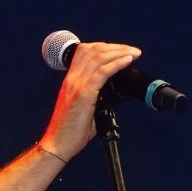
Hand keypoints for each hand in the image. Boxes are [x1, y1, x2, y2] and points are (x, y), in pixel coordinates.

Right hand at [40, 42, 140, 160]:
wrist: (58, 143)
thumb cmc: (69, 131)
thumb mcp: (83, 108)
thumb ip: (96, 98)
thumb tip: (113, 97)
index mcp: (70, 80)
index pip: (84, 51)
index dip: (103, 46)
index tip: (119, 50)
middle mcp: (72, 79)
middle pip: (93, 50)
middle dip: (116, 46)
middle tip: (132, 50)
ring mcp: (77, 85)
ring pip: (99, 57)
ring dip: (120, 52)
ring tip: (134, 53)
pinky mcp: (84, 94)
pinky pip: (103, 72)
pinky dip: (117, 63)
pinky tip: (127, 61)